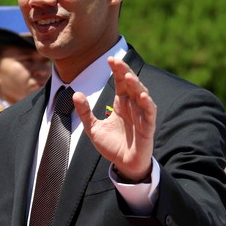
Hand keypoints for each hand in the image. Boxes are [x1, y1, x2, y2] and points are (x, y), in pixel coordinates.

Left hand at [74, 57, 156, 181]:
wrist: (123, 165)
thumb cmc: (112, 146)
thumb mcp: (93, 128)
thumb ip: (85, 112)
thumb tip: (76, 93)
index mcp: (121, 103)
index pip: (120, 82)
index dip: (117, 71)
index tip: (110, 59)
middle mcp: (133, 106)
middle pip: (131, 84)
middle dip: (125, 72)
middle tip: (117, 61)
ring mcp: (141, 115)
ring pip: (142, 95)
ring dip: (136, 85)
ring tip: (128, 77)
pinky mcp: (148, 127)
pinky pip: (149, 113)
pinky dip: (147, 104)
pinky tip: (143, 96)